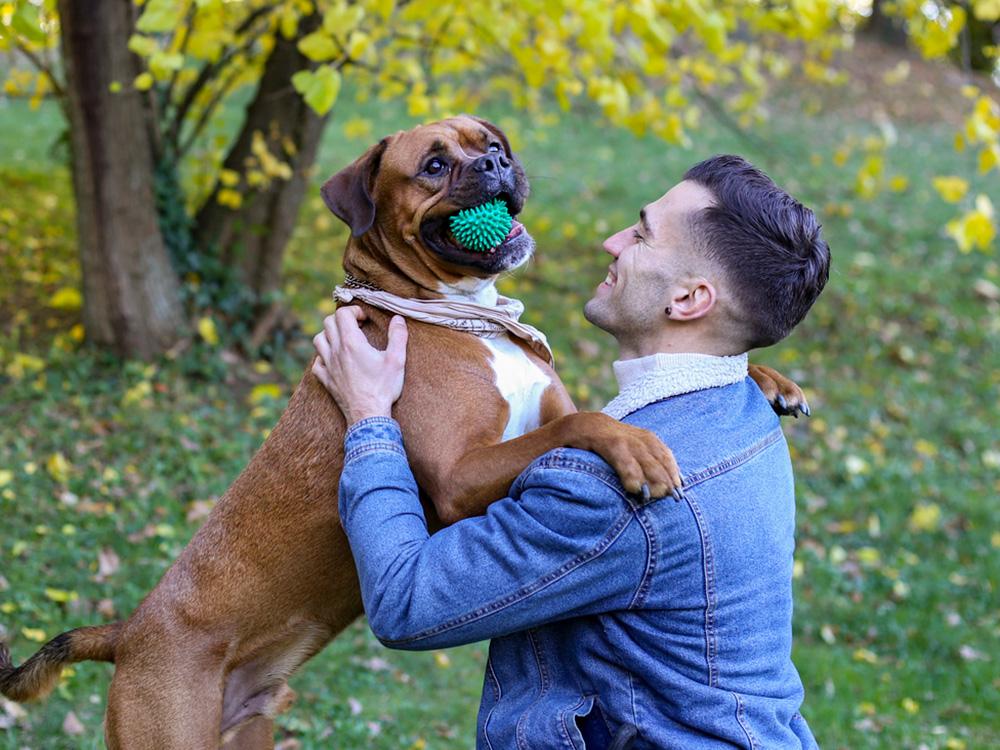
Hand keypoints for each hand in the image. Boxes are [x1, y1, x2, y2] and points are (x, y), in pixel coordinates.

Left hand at [312, 307, 407, 424]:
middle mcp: (336, 351)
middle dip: (341, 319)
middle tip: (356, 326)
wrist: (368, 415)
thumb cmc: (383, 388)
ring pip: (318, 340)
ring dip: (329, 335)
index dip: (354, 311)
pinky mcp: (326, 380)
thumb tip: (398, 319)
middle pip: (328, 323)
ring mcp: (328, 366)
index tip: (365, 319)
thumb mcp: (397, 360)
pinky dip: (322, 357)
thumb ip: (398, 336)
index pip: (342, 313)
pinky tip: (334, 361)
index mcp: (351, 343)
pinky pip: (316, 363)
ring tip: (343, 340)